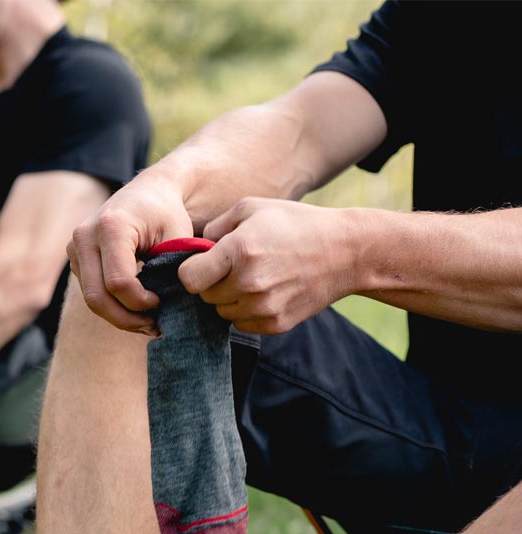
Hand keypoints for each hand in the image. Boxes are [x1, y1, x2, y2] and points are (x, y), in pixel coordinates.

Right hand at [67, 169, 193, 333]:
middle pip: (97, 297)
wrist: (148, 192)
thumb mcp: (178, 236)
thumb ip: (171, 269)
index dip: (140, 302)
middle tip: (153, 326)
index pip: (118, 282)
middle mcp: (85, 237)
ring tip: (147, 322)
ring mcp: (75, 248)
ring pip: (91, 300)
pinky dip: (112, 307)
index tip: (161, 302)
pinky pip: (91, 293)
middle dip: (126, 319)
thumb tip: (165, 307)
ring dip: (119, 318)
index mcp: (111, 226)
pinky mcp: (75, 259)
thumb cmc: (166, 214)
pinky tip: (134, 309)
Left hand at [179, 197, 356, 333]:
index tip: (204, 264)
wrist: (346, 252)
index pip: (189, 279)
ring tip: (255, 278)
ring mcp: (262, 308)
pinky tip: (267, 291)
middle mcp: (248, 283)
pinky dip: (247, 311)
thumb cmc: (295, 224)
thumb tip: (195, 248)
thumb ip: (215, 227)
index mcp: (239, 251)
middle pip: (205, 297)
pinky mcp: (274, 325)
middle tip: (236, 267)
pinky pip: (242, 324)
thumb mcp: (253, 208)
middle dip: (213, 283)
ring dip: (230, 299)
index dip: (192, 271)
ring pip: (222, 312)